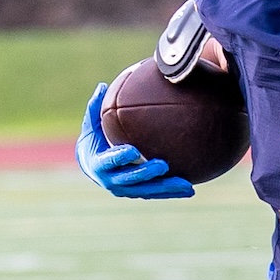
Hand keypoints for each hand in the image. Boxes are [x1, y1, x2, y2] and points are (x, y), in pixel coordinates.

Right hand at [75, 84, 193, 199]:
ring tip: (186, 185)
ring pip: (148, 190)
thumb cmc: (94, 142)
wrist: (94, 168)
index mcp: (98, 164)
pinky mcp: (139, 193)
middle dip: (146, 173)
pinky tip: (189, 190)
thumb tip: (102, 85)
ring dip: (166, 187)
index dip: (119, 157)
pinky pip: (156, 193)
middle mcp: (111, 181)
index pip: (109, 160)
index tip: (132, 151)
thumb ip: (95, 108)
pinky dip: (172, 192)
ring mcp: (126, 190)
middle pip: (131, 178)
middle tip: (163, 165)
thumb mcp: (91, 127)